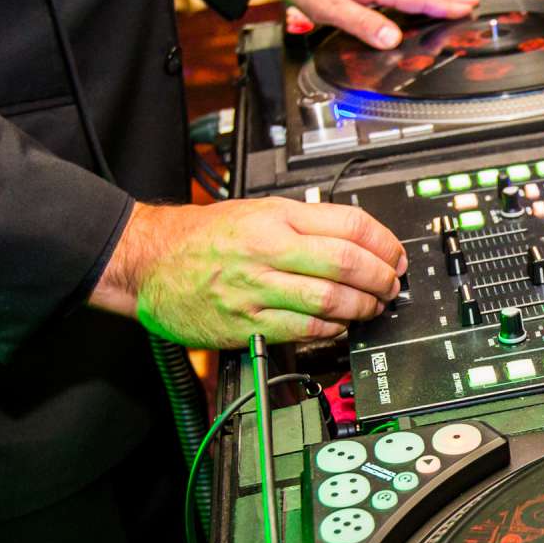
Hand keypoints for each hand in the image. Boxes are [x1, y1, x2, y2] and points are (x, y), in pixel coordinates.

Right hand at [91, 198, 408, 346]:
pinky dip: (331, 331)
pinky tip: (338, 327)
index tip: (396, 255)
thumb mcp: (254, 211)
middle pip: (346, 263)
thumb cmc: (199, 237)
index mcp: (275, 217)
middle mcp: (268, 250)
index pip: (348, 224)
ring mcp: (257, 290)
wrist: (148, 262)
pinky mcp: (247, 324)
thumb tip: (355, 238)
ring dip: (362, 308)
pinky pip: (304, 331)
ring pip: (330, 300)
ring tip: (371, 307)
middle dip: (381, 278)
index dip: (383, 243)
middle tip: (391, 286)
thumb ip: (303, 223)